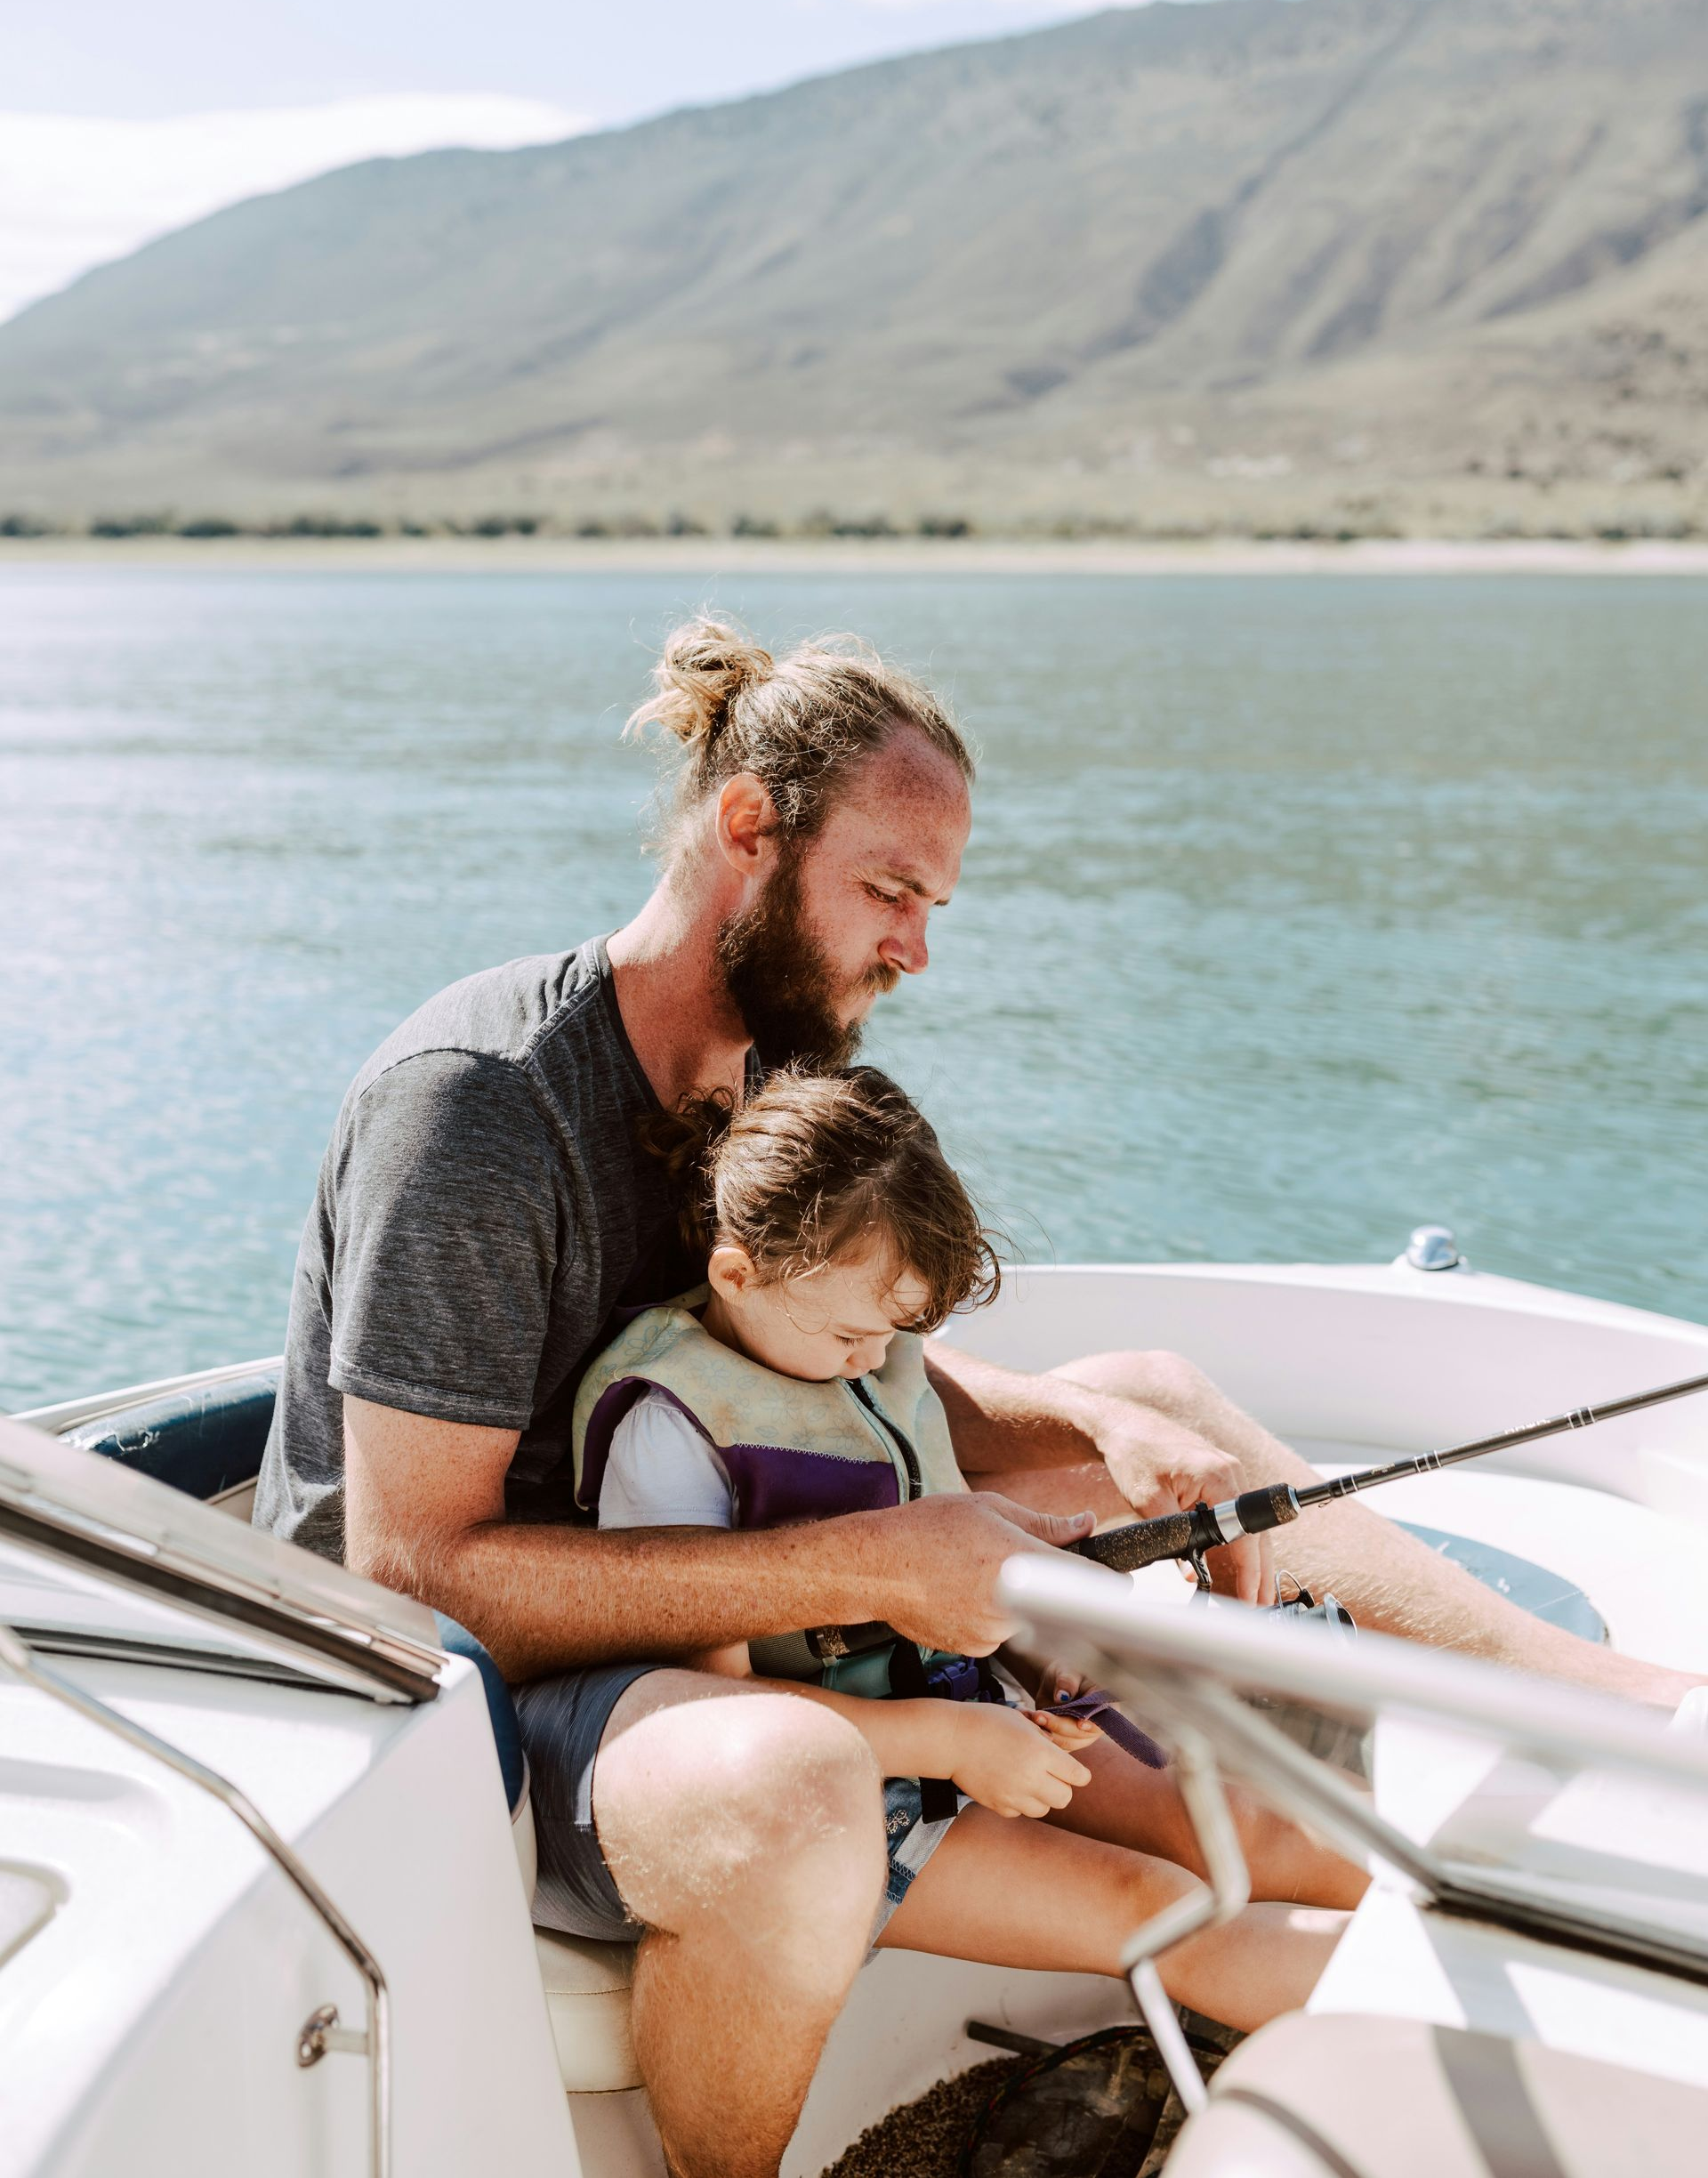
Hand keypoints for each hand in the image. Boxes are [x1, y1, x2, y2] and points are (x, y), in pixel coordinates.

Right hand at [868, 1492, 1095, 1656]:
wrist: (876, 1567)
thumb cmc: (927, 1529)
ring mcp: (993, 1632)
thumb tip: (1084, 1525)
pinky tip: (964, 1596)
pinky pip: (1000, 1634)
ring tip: (977, 1577)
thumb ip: (1044, 1523)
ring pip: (1028, 1620)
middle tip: (1018, 1568)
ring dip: (1019, 1604)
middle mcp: (1012, 1603)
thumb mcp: (989, 1509)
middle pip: (1058, 1605)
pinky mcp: (976, 1650)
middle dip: (1051, 1590)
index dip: (1109, 1585)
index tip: (1120, 1586)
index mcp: (1020, 1560)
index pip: (1087, 1583)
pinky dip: (993, 1618)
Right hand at [941, 1702, 1093, 1818]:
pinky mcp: (997, 1806)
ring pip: (1044, 1809)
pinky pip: (1019, 1812)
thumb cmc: (986, 1722)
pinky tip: (1009, 1784)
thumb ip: (1045, 1740)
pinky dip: (1019, 1803)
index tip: (1073, 1770)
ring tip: (1028, 1780)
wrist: (950, 1739)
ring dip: (1042, 1797)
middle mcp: (1030, 1778)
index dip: (1079, 1773)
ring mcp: (1013, 1795)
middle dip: (1062, 1787)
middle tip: (1050, 1774)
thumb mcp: (1022, 1721)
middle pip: (1065, 1798)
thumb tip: (1059, 1753)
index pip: (1078, 1776)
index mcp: (1040, 1754)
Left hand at [1092, 1409, 1275, 1605]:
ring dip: (1253, 1556)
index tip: (1251, 1595)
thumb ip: (1173, 1538)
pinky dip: (1241, 1538)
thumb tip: (1190, 1574)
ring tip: (1256, 1590)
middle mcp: (1230, 1471)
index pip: (1244, 1531)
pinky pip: (1237, 1511)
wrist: (1122, 1425)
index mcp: (1218, 1475)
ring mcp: (1227, 1472)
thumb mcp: (1148, 1501)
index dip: (1250, 1568)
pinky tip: (1241, 1561)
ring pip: (1250, 1522)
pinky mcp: (1218, 1476)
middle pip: (1256, 1529)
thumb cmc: (1133, 1452)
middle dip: (1260, 1569)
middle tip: (1261, 1603)